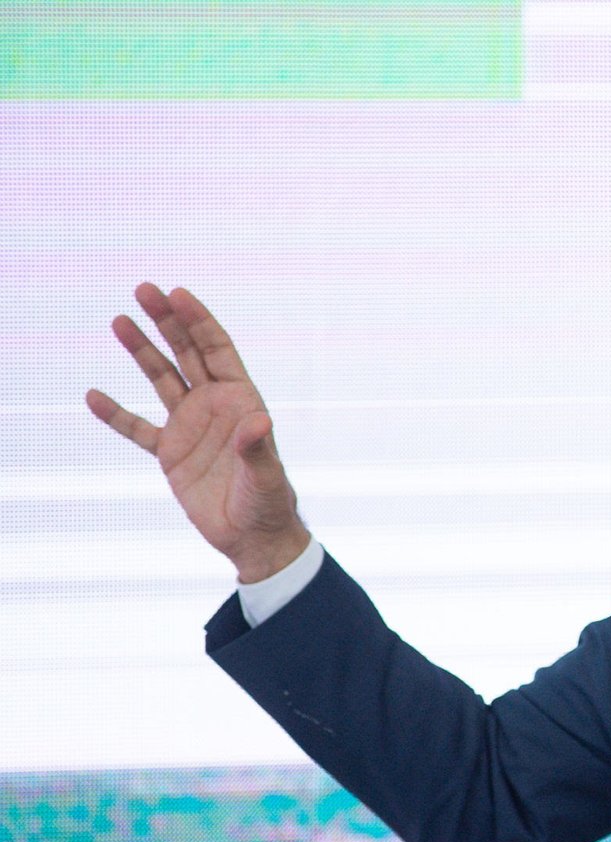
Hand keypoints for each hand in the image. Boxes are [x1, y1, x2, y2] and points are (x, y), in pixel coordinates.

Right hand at [86, 283, 309, 581]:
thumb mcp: (266, 475)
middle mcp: (215, 407)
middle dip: (168, 321)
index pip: (218, 351)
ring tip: (119, 319)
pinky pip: (138, 429)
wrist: (253, 538)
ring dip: (142, 351)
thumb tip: (259, 422)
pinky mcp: (172, 454)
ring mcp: (191, 428)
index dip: (199, 322)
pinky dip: (116, 415)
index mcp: (242, 401)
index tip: (178, 293)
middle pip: (188, 354)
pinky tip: (95, 396)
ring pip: (162, 380)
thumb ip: (258, 448)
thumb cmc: (269, 504)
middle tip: (144, 289)